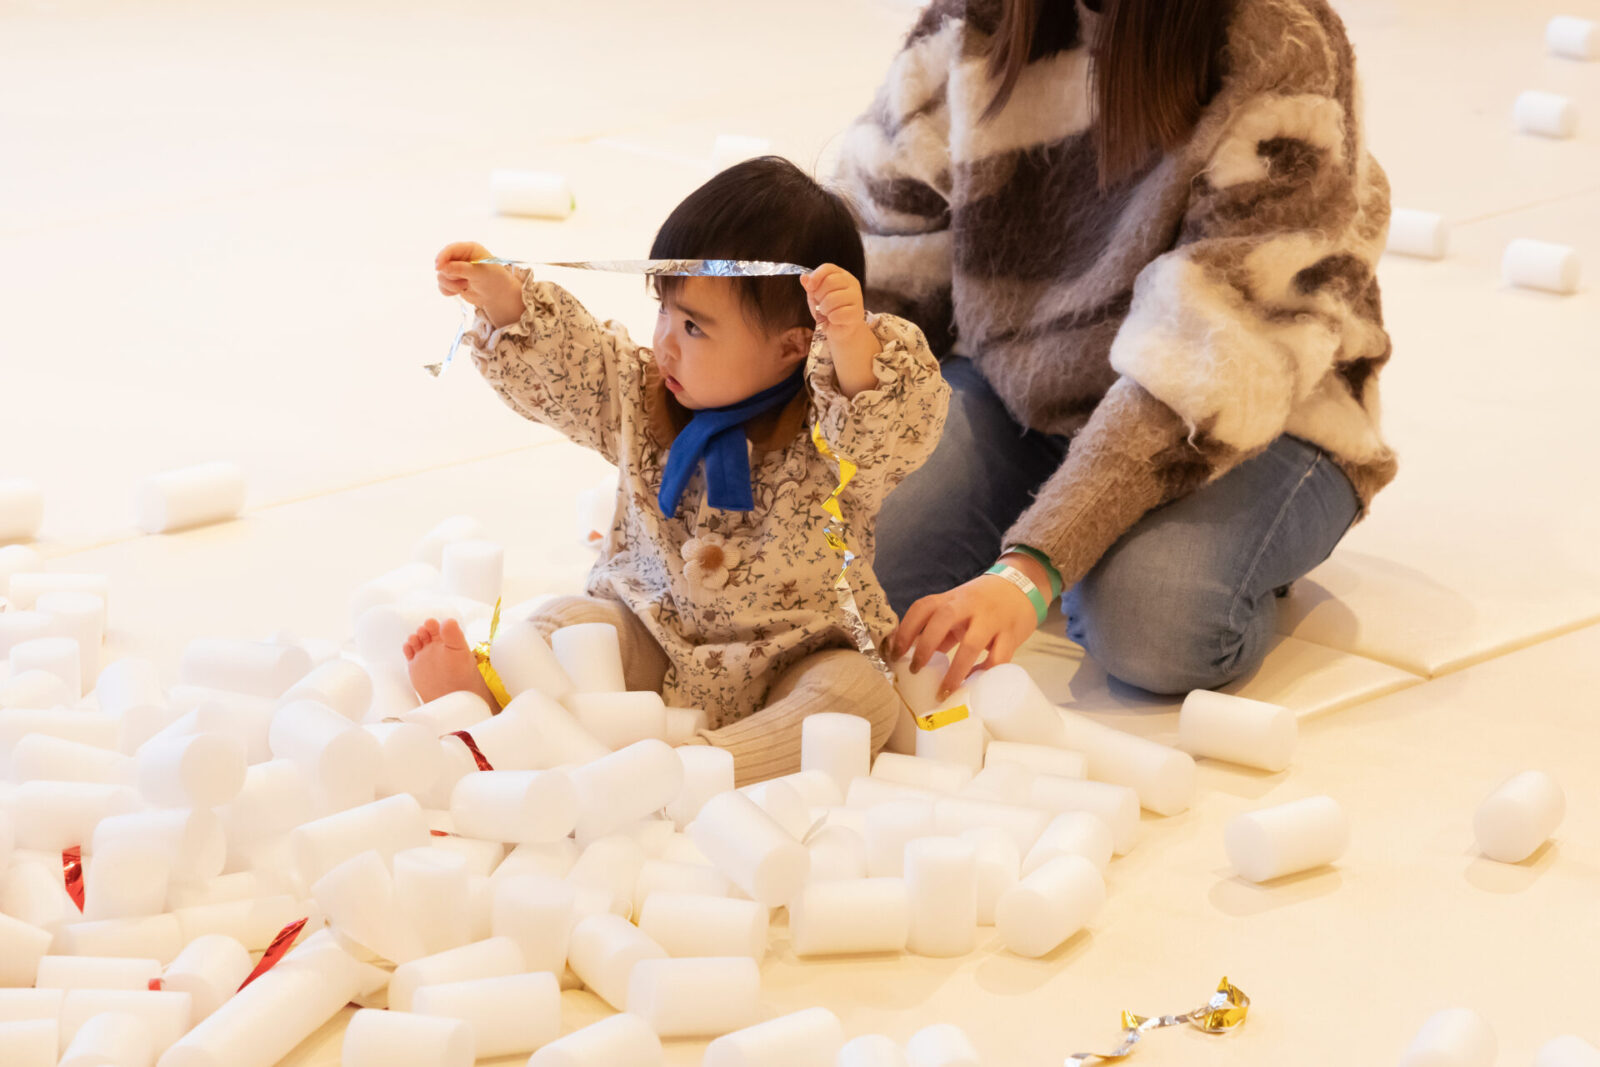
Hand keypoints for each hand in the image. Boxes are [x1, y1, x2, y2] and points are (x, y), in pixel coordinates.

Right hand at [435, 241, 524, 328]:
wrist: (499, 296)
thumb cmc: (494, 279)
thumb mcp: (479, 272)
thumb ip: (461, 269)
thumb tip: (442, 267)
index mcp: (469, 249)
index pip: (450, 249)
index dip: (442, 257)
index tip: (438, 267)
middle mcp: (460, 257)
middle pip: (443, 264)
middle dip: (451, 275)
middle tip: (465, 281)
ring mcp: (455, 270)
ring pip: (441, 276)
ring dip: (452, 284)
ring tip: (466, 285)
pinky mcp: (453, 281)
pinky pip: (442, 286)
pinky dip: (449, 291)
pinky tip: (460, 291)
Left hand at [800, 263, 867, 334]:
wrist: (839, 329)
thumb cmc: (828, 310)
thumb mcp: (816, 296)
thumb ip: (811, 286)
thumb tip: (803, 277)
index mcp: (842, 276)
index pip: (828, 268)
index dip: (815, 276)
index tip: (810, 287)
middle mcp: (852, 283)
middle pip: (830, 281)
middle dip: (819, 295)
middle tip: (821, 304)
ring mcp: (857, 297)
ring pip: (833, 298)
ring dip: (824, 309)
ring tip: (827, 313)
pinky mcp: (857, 312)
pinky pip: (838, 313)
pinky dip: (831, 319)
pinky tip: (834, 320)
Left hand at [888, 556, 1047, 699]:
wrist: (1021, 586)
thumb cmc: (981, 602)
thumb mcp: (957, 609)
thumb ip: (938, 630)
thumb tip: (911, 655)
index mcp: (951, 599)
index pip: (922, 608)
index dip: (905, 630)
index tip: (895, 654)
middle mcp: (969, 605)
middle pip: (943, 619)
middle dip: (925, 647)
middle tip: (915, 671)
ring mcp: (992, 618)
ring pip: (972, 644)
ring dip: (956, 670)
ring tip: (945, 691)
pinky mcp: (1012, 633)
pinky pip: (999, 657)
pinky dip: (985, 672)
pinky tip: (975, 682)